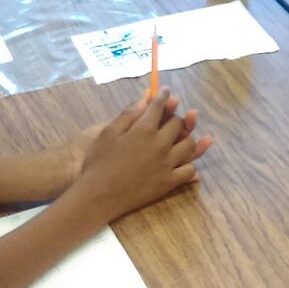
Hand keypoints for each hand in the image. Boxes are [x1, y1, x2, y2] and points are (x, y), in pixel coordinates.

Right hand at [61, 93, 187, 185]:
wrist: (99, 195)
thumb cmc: (98, 162)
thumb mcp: (108, 133)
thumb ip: (129, 114)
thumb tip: (145, 98)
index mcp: (144, 129)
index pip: (159, 106)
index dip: (163, 96)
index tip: (166, 92)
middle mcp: (160, 144)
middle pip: (179, 124)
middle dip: (176, 116)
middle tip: (172, 117)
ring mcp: (167, 164)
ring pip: (189, 145)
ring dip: (187, 138)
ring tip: (182, 137)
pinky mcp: (169, 182)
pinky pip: (189, 170)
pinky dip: (188, 165)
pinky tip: (184, 162)